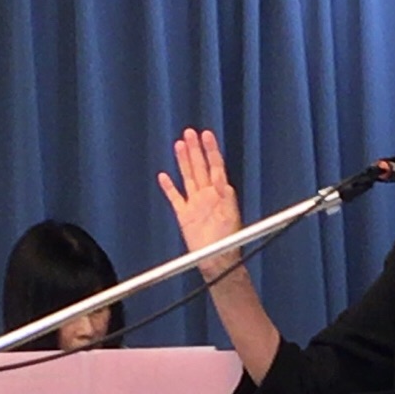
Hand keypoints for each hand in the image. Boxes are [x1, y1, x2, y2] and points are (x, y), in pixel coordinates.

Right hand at [157, 128, 244, 277]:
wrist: (218, 261)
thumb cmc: (228, 242)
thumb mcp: (231, 220)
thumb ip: (227, 201)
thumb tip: (225, 185)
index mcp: (220, 194)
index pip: (215, 166)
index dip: (211, 150)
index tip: (207, 134)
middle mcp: (207, 196)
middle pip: (200, 167)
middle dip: (195, 150)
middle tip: (190, 132)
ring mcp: (195, 204)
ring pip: (188, 177)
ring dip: (183, 161)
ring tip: (179, 144)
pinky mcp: (184, 216)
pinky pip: (175, 198)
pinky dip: (169, 187)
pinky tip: (163, 176)